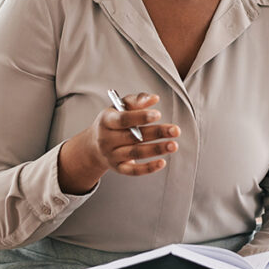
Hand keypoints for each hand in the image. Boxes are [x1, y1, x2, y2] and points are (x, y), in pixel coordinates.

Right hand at [58, 93, 179, 193]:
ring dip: (156, 149)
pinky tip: (162, 162)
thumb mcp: (119, 107)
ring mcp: (112, 155)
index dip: (141, 117)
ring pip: (135, 153)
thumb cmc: (112, 121)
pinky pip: (133, 171)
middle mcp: (107, 139)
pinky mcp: (118, 168)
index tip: (158, 114)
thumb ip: (136, 100)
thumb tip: (154, 98)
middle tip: (175, 130)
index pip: (123, 120)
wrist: (94, 145)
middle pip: (133, 136)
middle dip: (156, 133)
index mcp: (106, 121)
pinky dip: (148, 168)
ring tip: (173, 145)